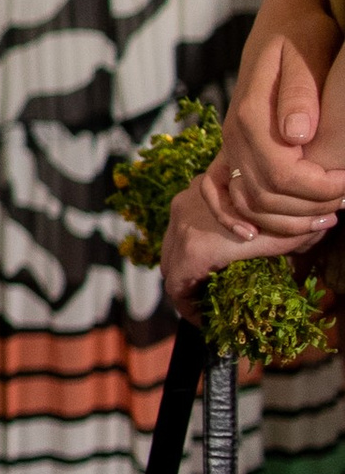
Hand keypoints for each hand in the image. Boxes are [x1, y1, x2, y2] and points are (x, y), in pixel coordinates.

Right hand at [161, 162, 322, 321]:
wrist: (261, 153)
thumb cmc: (269, 206)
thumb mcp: (280, 239)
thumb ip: (289, 251)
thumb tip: (302, 264)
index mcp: (195, 247)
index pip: (177, 287)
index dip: (188, 308)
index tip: (204, 320)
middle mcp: (180, 225)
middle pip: (170, 266)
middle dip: (186, 288)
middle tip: (207, 304)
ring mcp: (181, 206)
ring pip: (171, 244)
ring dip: (187, 263)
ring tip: (209, 278)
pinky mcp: (186, 194)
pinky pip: (180, 226)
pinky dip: (190, 242)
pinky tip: (212, 248)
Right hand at [220, 0, 344, 238]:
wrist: (285, 21)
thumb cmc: (305, 34)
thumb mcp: (309, 54)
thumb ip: (300, 95)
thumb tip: (297, 135)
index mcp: (251, 114)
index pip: (284, 174)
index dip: (320, 189)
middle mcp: (235, 134)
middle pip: (265, 195)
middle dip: (310, 207)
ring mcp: (231, 142)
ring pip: (247, 202)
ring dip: (285, 219)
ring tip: (327, 216)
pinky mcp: (235, 147)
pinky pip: (219, 191)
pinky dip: (230, 217)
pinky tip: (252, 234)